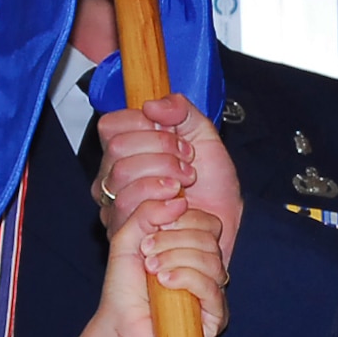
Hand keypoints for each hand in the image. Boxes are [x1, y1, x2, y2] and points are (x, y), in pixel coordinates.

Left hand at [75, 197, 227, 336]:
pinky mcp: (215, 315)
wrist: (119, 328)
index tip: (150, 232)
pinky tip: (164, 282)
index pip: (206, 221)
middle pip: (209, 238)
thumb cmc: (124, 287)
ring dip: (176, 258)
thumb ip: (147, 213)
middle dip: (174, 239)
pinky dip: (186, 278)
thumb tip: (180, 200)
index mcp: (192, 248)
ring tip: (151, 269)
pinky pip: (212, 287)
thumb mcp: (128, 240)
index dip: (181, 219)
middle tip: (147, 252)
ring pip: (211, 259)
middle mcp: (207, 267)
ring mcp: (213, 291)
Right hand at [94, 95, 242, 261]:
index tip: (176, 134)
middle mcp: (113, 176)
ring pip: (121, 176)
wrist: (226, 221)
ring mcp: (114, 204)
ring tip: (185, 183)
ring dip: (163, 174)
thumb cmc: (212, 184)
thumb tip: (151, 105)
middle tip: (186, 162)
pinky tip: (178, 203)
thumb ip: (181, 110)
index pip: (111, 125)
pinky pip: (128, 205)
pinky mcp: (122, 230)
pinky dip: (160, 199)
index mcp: (127, 150)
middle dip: (160, 150)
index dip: (144, 124)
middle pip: (117, 148)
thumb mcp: (203, 134)